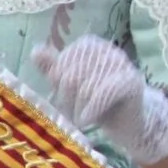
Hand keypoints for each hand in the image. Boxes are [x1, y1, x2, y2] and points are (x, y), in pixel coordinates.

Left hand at [31, 39, 167, 163]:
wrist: (130, 121)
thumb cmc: (98, 102)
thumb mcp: (72, 85)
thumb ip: (54, 68)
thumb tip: (35, 50)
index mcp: (89, 45)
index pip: (61, 64)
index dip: (58, 85)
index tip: (62, 101)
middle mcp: (106, 49)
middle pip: (72, 76)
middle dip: (67, 101)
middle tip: (69, 116)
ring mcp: (122, 64)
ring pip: (86, 88)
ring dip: (78, 110)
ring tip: (79, 121)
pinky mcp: (132, 82)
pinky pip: (104, 94)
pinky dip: (92, 110)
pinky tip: (88, 121)